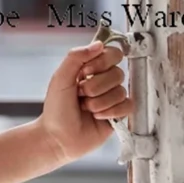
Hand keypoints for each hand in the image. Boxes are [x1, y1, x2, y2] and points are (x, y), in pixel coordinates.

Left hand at [38, 40, 134, 163]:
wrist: (58, 138)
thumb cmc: (56, 110)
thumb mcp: (60, 78)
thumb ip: (76, 57)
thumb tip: (98, 44)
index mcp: (89, 69)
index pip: (111, 54)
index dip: (101, 62)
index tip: (84, 72)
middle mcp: (102, 81)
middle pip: (117, 73)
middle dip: (95, 87)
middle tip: (80, 95)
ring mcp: (111, 97)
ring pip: (121, 91)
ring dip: (100, 102)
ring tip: (86, 109)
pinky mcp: (118, 114)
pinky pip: (128, 106)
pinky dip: (111, 112)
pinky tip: (97, 117)